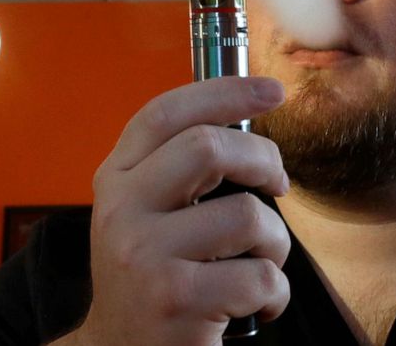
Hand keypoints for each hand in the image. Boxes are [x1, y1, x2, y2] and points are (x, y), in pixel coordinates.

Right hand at [69, 76, 290, 345]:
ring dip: (275, 242)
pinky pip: (260, 276)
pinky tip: (255, 305)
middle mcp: (123, 211)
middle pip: (209, 147)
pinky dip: (275, 292)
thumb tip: (253, 127)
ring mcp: (145, 256)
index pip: (166, 114)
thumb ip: (179, 169)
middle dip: (264, 159)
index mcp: (117, 179)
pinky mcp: (176, 301)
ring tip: (259, 263)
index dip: (224, 92)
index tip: (272, 90)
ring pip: (248, 216)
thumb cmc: (149, 277)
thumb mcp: (145, 214)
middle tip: (278, 183)